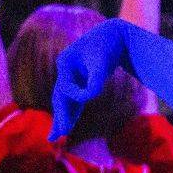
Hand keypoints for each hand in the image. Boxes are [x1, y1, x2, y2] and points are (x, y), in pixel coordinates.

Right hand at [49, 19, 130, 138]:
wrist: (117, 35)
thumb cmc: (109, 47)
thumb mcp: (103, 64)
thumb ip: (95, 82)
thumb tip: (88, 98)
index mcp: (65, 62)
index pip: (66, 87)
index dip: (77, 95)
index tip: (91, 95)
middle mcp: (65, 69)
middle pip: (59, 97)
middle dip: (59, 116)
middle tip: (55, 137)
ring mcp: (72, 75)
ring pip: (65, 100)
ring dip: (63, 117)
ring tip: (55, 137)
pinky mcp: (82, 79)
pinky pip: (75, 99)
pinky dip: (72, 111)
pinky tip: (68, 124)